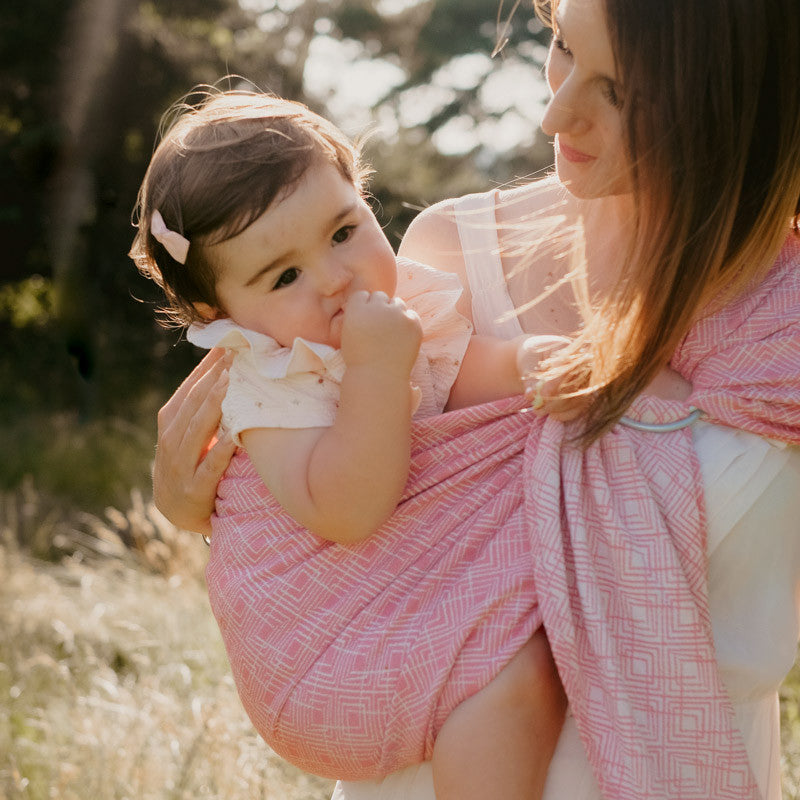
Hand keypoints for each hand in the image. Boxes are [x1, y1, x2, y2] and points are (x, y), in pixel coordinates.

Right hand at [153, 348, 236, 535]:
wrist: (176, 511)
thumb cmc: (190, 462)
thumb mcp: (189, 430)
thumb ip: (202, 402)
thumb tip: (226, 363)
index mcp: (171, 420)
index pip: (191, 387)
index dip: (208, 365)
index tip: (230, 343)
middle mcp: (171, 438)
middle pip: (194, 402)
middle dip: (215, 377)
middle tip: (236, 354)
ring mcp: (180, 465)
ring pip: (198, 429)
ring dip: (215, 404)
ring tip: (231, 382)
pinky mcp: (194, 489)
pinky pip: (210, 466)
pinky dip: (220, 451)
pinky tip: (234, 437)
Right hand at [340, 291, 422, 373]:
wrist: (379, 377)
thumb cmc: (360, 359)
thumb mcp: (348, 334)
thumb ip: (357, 315)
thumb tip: (369, 301)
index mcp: (357, 309)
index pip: (362, 295)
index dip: (363, 307)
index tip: (365, 322)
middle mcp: (377, 307)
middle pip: (380, 296)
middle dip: (380, 308)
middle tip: (379, 328)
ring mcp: (397, 314)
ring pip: (397, 303)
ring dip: (395, 313)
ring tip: (391, 334)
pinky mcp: (413, 323)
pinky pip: (411, 314)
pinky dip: (408, 323)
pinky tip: (401, 338)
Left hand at [517, 335, 587, 420]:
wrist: (537, 358)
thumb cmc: (531, 357)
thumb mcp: (526, 364)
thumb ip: (529, 379)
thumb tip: (530, 395)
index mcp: (567, 348)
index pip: (567, 366)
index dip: (555, 383)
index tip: (543, 395)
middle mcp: (582, 363)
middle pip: (574, 385)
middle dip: (554, 400)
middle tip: (537, 408)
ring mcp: (586, 378)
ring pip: (577, 399)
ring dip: (557, 409)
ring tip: (538, 411)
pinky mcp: (584, 392)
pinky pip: (580, 407)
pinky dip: (565, 414)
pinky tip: (552, 414)